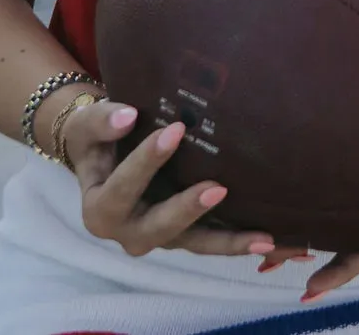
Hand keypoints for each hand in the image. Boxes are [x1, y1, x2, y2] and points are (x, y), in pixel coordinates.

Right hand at [64, 102, 276, 258]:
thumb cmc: (95, 137)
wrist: (101, 156)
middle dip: (188, 209)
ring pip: (194, 244)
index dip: (148, 161)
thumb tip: (128, 115)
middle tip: (218, 189)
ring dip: (229, 243)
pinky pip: (211, 241)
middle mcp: (128, 233)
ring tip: (265, 240)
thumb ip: (103, 121)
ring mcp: (159, 238)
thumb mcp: (87, 126)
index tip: (175, 129)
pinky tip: (271, 240)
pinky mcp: (183, 235)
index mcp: (100, 209)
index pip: (123, 188)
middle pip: (159, 227)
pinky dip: (239, 243)